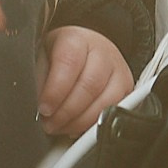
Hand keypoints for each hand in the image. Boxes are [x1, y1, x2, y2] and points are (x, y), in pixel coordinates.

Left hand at [37, 23, 135, 138]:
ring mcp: (119, 71)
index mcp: (77, 39)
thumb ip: (40, 83)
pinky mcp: (127, 90)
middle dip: (66, 111)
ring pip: (106, 102)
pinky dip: (93, 125)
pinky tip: (77, 127)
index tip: (44, 108)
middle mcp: (103, 53)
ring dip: (80, 122)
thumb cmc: (59, 57)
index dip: (55, 90)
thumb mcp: (41, 61)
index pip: (69, 63)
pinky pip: (114, 112)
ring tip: (61, 127)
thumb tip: (40, 109)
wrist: (83, 50)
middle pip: (89, 86)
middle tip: (49, 123)